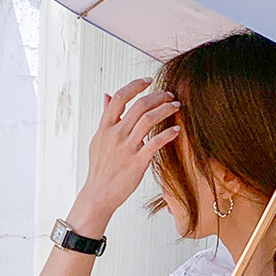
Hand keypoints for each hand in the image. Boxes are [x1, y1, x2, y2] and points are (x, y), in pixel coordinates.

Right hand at [79, 77, 180, 218]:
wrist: (99, 194)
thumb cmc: (100, 167)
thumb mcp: (98, 139)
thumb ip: (105, 117)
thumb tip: (107, 95)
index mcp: (105, 127)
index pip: (120, 98)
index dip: (135, 85)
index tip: (149, 81)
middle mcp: (116, 134)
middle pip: (138, 105)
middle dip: (157, 96)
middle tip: (170, 95)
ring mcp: (127, 148)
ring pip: (148, 120)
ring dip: (165, 110)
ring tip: (176, 106)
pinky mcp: (137, 161)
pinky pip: (155, 142)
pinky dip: (168, 134)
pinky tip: (177, 130)